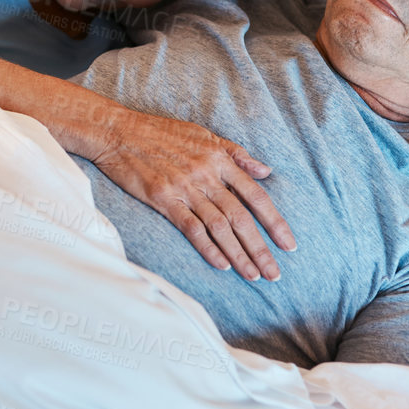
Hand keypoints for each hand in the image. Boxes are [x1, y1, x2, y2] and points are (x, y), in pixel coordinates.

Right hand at [91, 106, 295, 280]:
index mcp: (220, 159)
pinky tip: (221, 265)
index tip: (289, 244)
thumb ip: (236, 153)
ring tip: (253, 276)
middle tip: (275, 273)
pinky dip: (208, 248)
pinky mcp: (163, 199)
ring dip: (239, 254)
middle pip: (241, 218)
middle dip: (261, 248)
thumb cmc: (161, 132)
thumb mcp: (204, 134)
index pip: (256, 196)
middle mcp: (207, 175)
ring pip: (220, 227)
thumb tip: (266, 171)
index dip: (275, 222)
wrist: (119, 132)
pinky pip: (191, 228)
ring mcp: (185, 188)